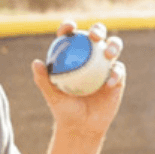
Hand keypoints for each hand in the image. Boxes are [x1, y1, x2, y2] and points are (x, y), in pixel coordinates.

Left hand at [31, 21, 125, 138]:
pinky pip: (118, 71)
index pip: (71, 36)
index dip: (69, 27)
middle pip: (97, 36)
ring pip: (113, 48)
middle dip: (98, 29)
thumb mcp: (52, 96)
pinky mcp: (117, 77)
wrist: (82, 126)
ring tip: (108, 53)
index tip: (69, 27)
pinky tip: (110, 81)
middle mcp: (90, 56)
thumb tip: (36, 63)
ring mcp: (105, 65)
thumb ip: (43, 79)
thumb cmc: (64, 109)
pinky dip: (115, 74)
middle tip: (94, 36)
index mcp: (73, 55)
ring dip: (113, 46)